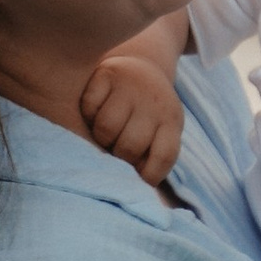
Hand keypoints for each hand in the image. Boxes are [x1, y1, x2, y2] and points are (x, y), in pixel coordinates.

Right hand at [80, 49, 186, 185]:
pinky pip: (89, 106)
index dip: (148, 176)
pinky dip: (88, 113)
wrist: (142, 68)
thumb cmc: (149, 113)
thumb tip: (142, 192)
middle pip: (129, 147)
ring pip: (105, 128)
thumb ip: (154, 157)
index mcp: (172, 120)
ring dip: (100, 137)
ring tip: (105, 133)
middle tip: (115, 149)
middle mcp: (154, 101)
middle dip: (118, 155)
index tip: (136, 179)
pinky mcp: (107, 73)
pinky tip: (95, 111)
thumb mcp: (162, 130)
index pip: (164, 157)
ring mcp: (131, 85)